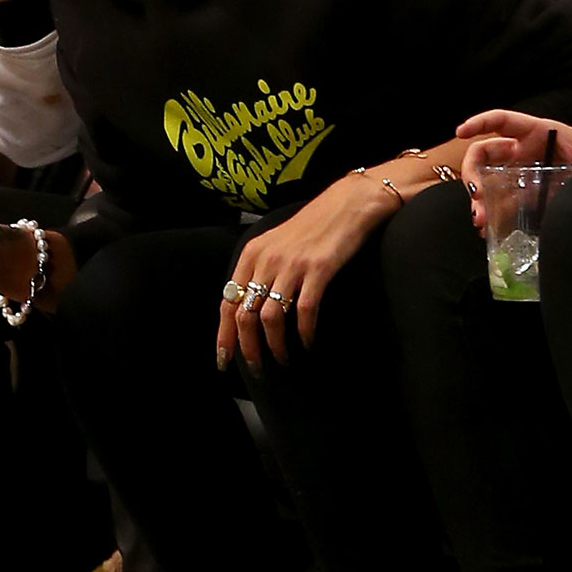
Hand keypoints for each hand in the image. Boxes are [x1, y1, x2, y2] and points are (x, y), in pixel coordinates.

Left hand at [216, 174, 396, 372]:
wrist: (348, 204)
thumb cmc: (313, 227)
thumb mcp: (276, 244)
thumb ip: (260, 271)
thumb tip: (247, 311)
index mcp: (252, 255)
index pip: (228, 302)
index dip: (224, 335)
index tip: (224, 359)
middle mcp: (266, 260)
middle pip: (245, 316)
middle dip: (249, 348)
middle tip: (258, 367)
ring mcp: (292, 265)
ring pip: (271, 318)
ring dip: (275, 346)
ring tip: (283, 359)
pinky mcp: (318, 269)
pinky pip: (304, 311)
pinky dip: (304, 333)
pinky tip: (308, 343)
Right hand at [456, 111, 571, 231]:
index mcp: (537, 132)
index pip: (502, 121)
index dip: (479, 123)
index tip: (460, 133)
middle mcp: (522, 149)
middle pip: (484, 153)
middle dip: (473, 173)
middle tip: (477, 196)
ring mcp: (520, 170)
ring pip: (487, 179)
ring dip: (478, 198)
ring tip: (481, 220)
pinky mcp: (524, 191)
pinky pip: (500, 199)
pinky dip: (491, 212)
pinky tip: (488, 229)